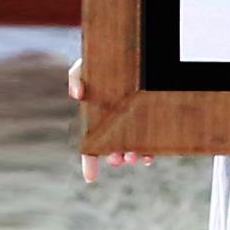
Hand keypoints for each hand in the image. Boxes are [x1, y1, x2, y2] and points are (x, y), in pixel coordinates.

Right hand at [68, 58, 155, 184]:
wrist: (129, 52)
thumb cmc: (103, 61)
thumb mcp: (85, 66)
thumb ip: (77, 77)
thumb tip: (77, 94)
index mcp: (98, 120)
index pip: (91, 147)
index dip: (89, 163)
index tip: (90, 178)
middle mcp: (116, 125)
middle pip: (114, 150)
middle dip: (116, 158)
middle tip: (118, 160)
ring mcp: (134, 123)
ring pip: (134, 147)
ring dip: (133, 156)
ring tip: (134, 157)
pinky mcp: (151, 117)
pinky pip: (152, 139)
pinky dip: (151, 150)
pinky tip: (149, 155)